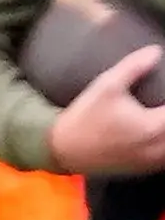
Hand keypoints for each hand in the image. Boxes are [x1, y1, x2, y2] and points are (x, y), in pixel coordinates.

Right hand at [48, 45, 164, 175]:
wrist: (65, 148)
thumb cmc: (85, 117)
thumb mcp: (106, 85)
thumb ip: (133, 67)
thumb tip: (154, 52)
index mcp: (155, 127)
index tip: (163, 93)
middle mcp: (159, 147)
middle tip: (158, 104)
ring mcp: (154, 161)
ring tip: (156, 115)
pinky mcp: (146, 168)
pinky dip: (164, 143)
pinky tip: (155, 132)